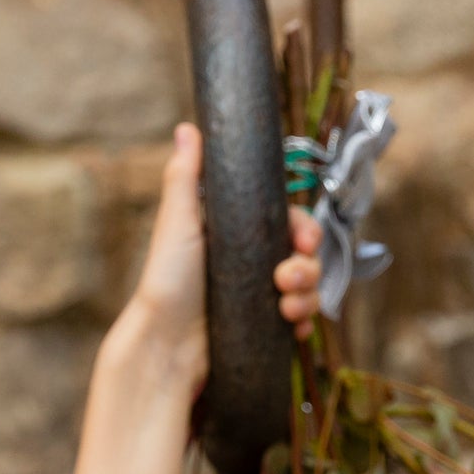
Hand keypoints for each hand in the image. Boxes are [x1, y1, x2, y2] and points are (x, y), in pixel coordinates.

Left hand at [124, 122, 326, 399]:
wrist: (164, 345)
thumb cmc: (165, 282)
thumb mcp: (177, 222)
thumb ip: (185, 176)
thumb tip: (188, 128)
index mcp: (237, 234)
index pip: (286, 221)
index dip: (302, 227)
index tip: (302, 238)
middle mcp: (251, 263)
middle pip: (305, 253)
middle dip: (308, 265)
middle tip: (287, 277)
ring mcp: (259, 296)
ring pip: (309, 286)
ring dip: (308, 294)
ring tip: (285, 307)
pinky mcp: (264, 328)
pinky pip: (301, 320)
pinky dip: (304, 321)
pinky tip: (293, 326)